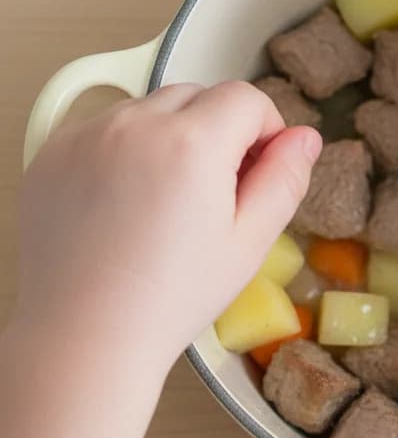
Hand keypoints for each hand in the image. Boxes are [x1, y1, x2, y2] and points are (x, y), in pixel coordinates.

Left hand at [14, 82, 321, 371]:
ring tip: (167, 197)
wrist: (81, 341)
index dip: (265, 129)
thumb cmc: (171, 299)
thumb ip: (285, 178)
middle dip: (218, 128)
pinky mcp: (53, 153)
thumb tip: (305, 137)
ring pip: (151, 107)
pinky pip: (106, 127)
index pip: (247, 98)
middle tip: (215, 189)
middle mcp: (136, 125)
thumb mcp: (250, 241)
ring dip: (171, 133)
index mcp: (193, 143)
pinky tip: (126, 200)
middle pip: (199, 95)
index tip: (258, 169)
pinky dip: (125, 148)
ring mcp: (87, 135)